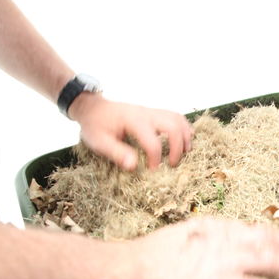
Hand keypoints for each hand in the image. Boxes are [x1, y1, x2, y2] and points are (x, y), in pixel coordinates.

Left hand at [69, 93, 193, 169]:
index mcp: (133, 121)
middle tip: (172, 164)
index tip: (153, 171)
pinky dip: (184, 128)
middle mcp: (146, 113)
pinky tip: (184, 140)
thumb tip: (134, 166)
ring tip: (185, 152)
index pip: (153, 142)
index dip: (156, 159)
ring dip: (185, 136)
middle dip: (177, 148)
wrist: (93, 108)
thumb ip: (116, 153)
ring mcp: (152, 111)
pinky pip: (176, 116)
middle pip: (173, 126)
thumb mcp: (99, 142)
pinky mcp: (154, 113)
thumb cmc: (95, 126)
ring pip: (178, 119)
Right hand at [126, 217, 278, 278]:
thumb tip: (212, 245)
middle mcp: (225, 239)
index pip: (252, 229)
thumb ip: (202, 238)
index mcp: (213, 227)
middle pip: (268, 241)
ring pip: (270, 261)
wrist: (130, 271)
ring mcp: (226, 262)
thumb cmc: (147, 257)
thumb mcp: (180, 236)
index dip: (273, 237)